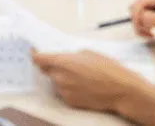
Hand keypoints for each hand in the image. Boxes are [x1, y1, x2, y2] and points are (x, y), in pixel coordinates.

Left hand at [32, 50, 154, 124]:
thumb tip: (64, 57)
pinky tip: (84, 85)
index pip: (38, 59)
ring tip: (81, 75)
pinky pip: (64, 92)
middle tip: (66, 63)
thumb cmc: (107, 68)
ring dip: (62, 77)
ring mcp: (64, 91)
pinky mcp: (70, 102)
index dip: (35, 55)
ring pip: (56, 81)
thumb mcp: (88, 52)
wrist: (120, 90)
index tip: (34, 52)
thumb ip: (71, 55)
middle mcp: (60, 77)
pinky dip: (69, 87)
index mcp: (63, 62)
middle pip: (46, 70)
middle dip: (52, 66)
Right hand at [129, 0, 154, 43]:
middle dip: (138, 20)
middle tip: (146, 33)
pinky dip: (144, 23)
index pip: (140, 2)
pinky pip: (144, 14)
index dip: (136, 15)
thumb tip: (141, 16)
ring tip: (150, 33)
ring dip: (141, 23)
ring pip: (139, 10)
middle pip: (137, 5)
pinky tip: (152, 30)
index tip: (139, 28)